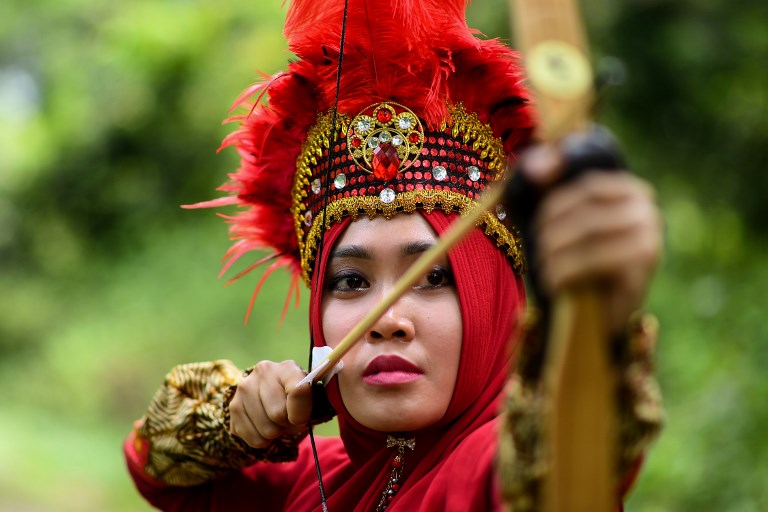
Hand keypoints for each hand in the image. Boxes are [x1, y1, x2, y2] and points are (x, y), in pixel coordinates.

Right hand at [228, 360, 312, 448]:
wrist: (271, 393)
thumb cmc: (296, 398)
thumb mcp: (310, 397)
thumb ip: (311, 406)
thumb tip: (299, 422)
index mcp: (287, 368)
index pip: (298, 391)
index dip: (302, 413)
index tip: (302, 420)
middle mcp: (263, 373)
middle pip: (278, 414)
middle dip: (287, 424)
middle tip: (288, 419)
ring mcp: (245, 388)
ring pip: (266, 429)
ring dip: (276, 433)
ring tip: (277, 421)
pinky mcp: (233, 406)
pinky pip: (254, 439)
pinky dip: (263, 440)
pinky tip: (264, 426)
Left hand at [521, 144, 662, 334]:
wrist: (596, 314)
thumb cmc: (574, 261)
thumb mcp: (556, 219)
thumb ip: (545, 184)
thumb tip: (534, 166)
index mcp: (628, 190)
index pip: (588, 183)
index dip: (555, 194)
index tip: (530, 212)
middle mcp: (645, 209)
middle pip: (586, 207)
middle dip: (551, 228)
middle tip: (534, 248)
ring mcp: (649, 237)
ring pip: (588, 232)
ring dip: (555, 251)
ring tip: (542, 268)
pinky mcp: (643, 267)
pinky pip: (595, 260)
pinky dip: (566, 271)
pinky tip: (554, 283)